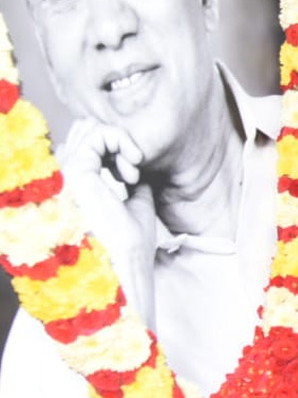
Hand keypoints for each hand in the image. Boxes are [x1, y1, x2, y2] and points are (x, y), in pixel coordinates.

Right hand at [60, 119, 156, 322]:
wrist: (126, 266)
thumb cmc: (128, 246)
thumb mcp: (133, 205)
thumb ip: (129, 182)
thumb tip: (134, 165)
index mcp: (71, 189)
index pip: (84, 147)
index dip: (112, 150)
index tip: (133, 175)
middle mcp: (62, 180)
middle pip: (83, 134)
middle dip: (116, 144)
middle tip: (133, 172)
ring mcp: (65, 174)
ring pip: (90, 130)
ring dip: (120, 143)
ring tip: (133, 171)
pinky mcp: (75, 171)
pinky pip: (98, 134)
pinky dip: (122, 141)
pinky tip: (132, 168)